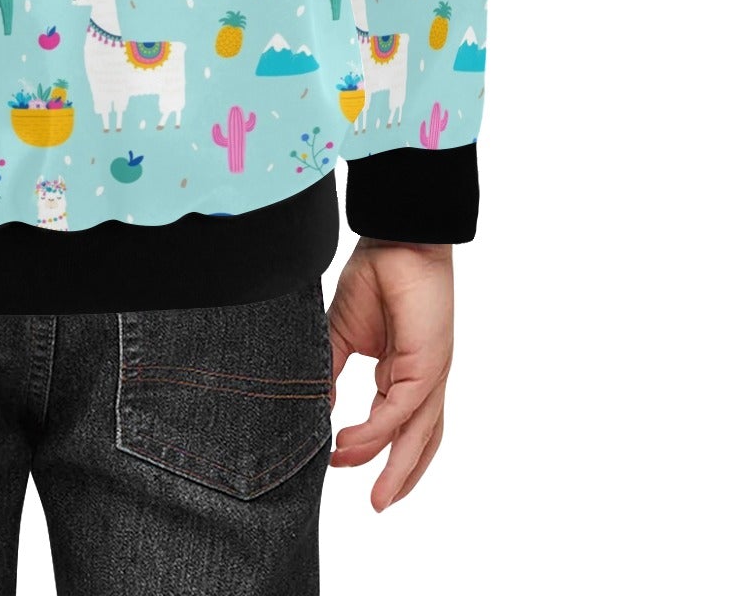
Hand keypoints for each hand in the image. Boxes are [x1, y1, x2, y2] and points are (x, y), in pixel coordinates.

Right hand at [327, 237, 453, 509]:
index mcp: (400, 372)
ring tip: (377, 499)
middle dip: (399, 476)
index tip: (337, 461)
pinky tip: (351, 442)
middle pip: (418, 441)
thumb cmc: (375, 275)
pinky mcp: (428, 366)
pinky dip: (378, 430)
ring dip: (398, 470)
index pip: (395, 424)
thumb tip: (317, 407)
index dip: (373, 448)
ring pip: (418, 436)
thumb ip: (330, 369)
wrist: (396, 239)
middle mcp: (420, 380)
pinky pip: (402, 410)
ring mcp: (428, 375)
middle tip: (376, 505)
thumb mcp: (340, 331)